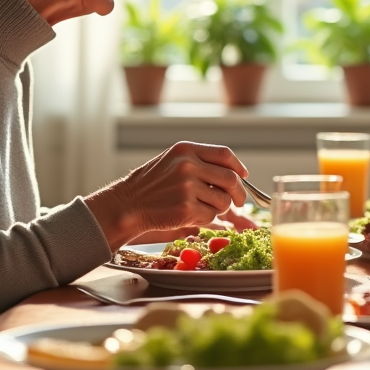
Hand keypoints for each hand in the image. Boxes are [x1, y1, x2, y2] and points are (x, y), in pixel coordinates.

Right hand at [86, 142, 248, 249]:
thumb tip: (239, 175)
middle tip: (238, 202)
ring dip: (219, 208)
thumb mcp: (172, 162)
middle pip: (230, 179)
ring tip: (203, 207)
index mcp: (185, 150)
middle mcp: (187, 165)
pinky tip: (190, 215)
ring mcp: (187, 187)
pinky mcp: (185, 209)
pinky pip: (210, 216)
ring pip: (223, 201)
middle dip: (239, 194)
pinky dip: (205, 219)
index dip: (238, 167)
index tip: (243, 176)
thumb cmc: (151, 185)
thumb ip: (201, 163)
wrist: (126, 204)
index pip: (224, 154)